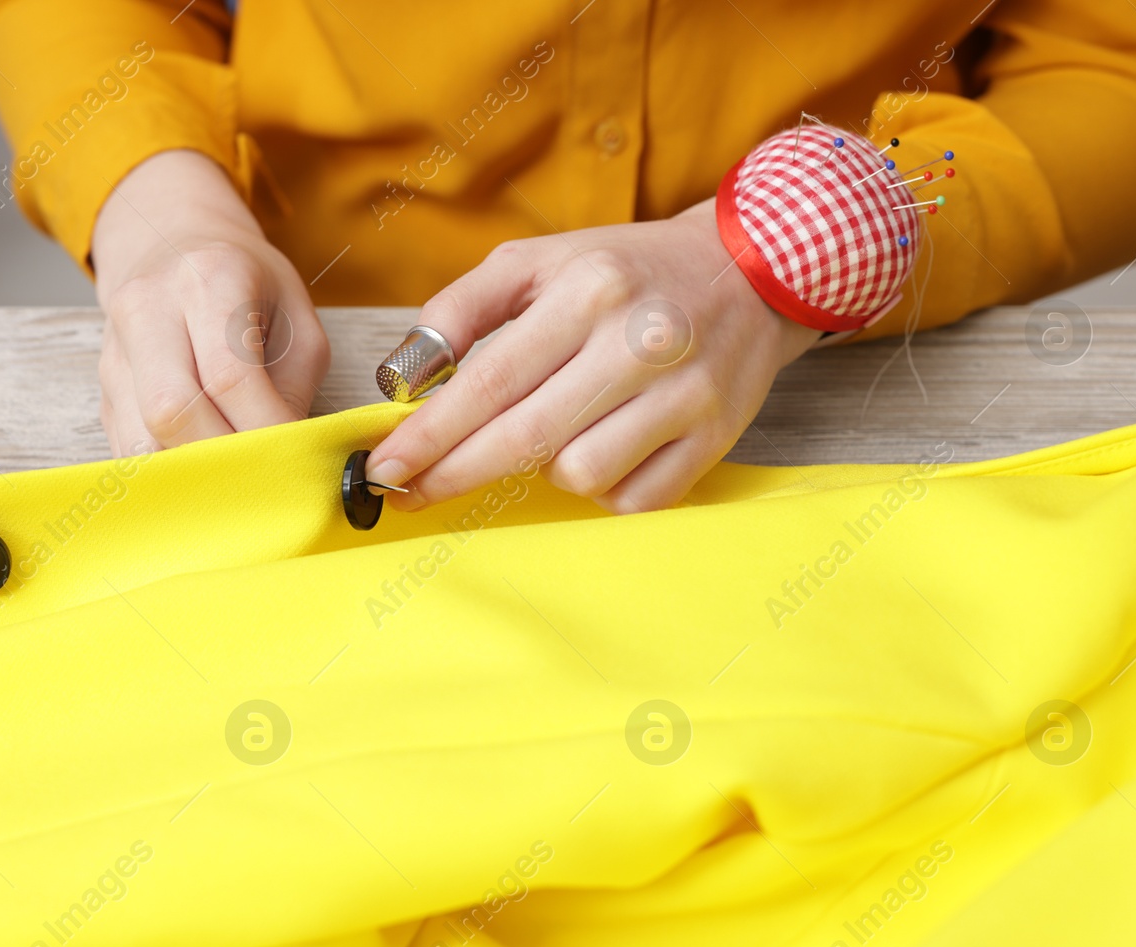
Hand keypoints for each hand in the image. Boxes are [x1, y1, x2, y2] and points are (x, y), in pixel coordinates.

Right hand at [91, 150, 329, 455]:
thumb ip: (295, 387)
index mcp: (208, 280)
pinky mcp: (104, 390)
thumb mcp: (296, 317)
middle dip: (223, 457)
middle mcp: (148, 309)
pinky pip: (129, 449)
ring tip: (233, 479)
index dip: (264, 429)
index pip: (229, 376)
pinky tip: (202, 472)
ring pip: (140, 439)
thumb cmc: (246, 284)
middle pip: (170, 410)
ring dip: (193, 472)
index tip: (290, 455)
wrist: (174, 243)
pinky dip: (169, 471)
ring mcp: (115, 351)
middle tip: (261, 475)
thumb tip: (283, 456)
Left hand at [365, 200, 819, 512]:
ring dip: (545, 471)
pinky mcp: (716, 436)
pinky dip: (603, 489)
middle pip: (527, 438)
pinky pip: (634, 498)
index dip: (432, 434)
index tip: (387, 467)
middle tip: (410, 493)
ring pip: (581, 475)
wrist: (749, 271)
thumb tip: (405, 377)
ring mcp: (684, 394)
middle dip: (455, 473)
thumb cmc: (624, 271)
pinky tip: (601, 452)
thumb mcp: (537, 260)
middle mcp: (640, 342)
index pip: (490, 380)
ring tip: (549, 437)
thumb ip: (462, 308)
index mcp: (588, 291)